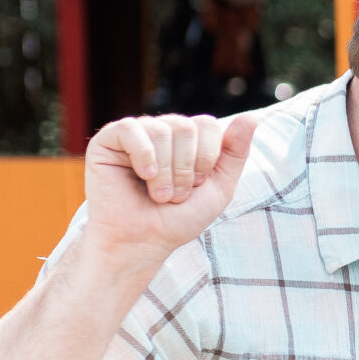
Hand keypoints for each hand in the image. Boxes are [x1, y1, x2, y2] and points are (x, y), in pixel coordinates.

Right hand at [82, 112, 260, 263]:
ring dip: (166, 171)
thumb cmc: (178, 219)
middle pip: (186, 126)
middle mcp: (161, 131)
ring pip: (162, 129)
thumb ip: (235, 153)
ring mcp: (134, 135)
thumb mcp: (219, 187)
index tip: (196, 185)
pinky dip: (143, 156)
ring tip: (159, 195)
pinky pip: (131, 128)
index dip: (207, 157)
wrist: (142, 242)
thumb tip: (251, 117)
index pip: (207, 124)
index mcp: (187, 140)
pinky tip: (143, 176)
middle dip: (186, 168)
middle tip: (175, 195)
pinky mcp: (107, 141)